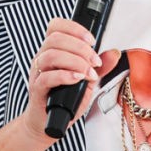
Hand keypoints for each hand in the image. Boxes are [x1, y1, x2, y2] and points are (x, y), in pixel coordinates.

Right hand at [23, 18, 117, 138]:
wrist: (48, 124)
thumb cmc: (64, 100)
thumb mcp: (87, 80)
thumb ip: (100, 66)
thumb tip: (113, 52)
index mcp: (52, 51)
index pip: (56, 27)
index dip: (74, 28)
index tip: (92, 40)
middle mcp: (42, 59)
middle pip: (55, 39)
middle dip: (81, 48)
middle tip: (95, 62)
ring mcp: (37, 73)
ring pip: (51, 55)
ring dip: (76, 61)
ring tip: (89, 73)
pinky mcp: (37, 89)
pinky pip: (47, 77)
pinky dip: (66, 75)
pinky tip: (78, 79)